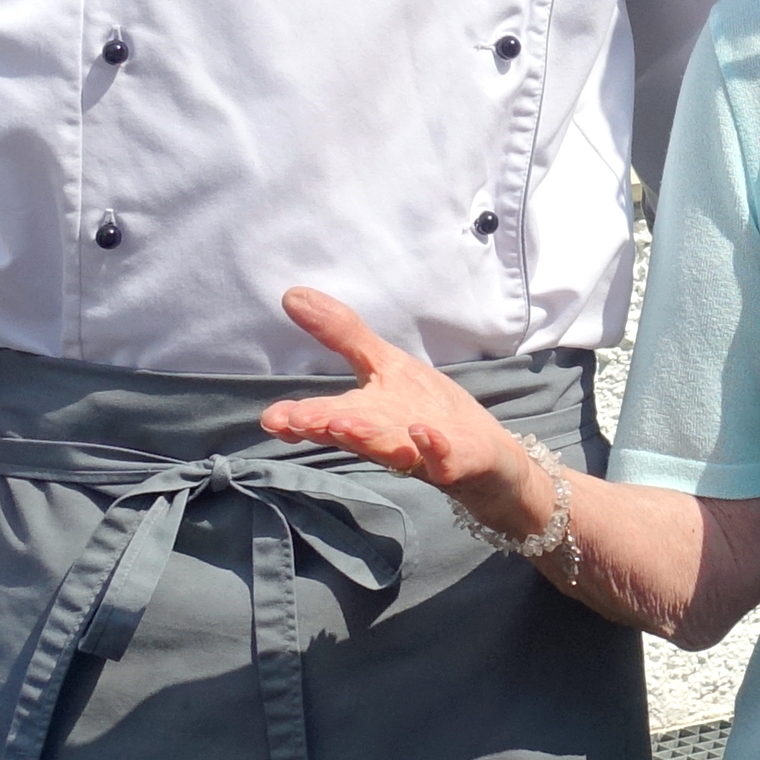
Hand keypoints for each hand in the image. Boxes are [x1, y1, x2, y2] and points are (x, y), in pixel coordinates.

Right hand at [262, 286, 532, 503]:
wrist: (488, 459)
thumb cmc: (428, 412)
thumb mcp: (385, 364)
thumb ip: (342, 334)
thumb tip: (291, 295)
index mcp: (366, 416)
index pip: (326, 416)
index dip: (298, 419)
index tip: (271, 420)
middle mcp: (388, 438)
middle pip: (354, 433)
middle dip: (328, 427)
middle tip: (301, 422)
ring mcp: (423, 454)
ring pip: (392, 449)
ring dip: (370, 439)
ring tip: (346, 427)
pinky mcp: (459, 463)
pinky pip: (445, 460)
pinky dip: (434, 450)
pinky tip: (425, 434)